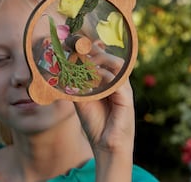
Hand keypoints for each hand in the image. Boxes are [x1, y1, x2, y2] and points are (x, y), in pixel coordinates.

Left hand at [74, 40, 134, 180]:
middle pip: (110, 57)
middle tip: (76, 47)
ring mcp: (124, 89)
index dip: (90, 50)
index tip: (74, 43)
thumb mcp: (82, 100)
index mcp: (109, 81)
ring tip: (83, 58)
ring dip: (99, 59)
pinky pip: (117, 80)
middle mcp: (118, 82)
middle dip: (93, 50)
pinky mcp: (126, 99)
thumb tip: (64, 71)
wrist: (106, 145)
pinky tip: (90, 76)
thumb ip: (77, 85)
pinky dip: (103, 76)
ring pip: (115, 64)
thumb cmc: (95, 122)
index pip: (103, 59)